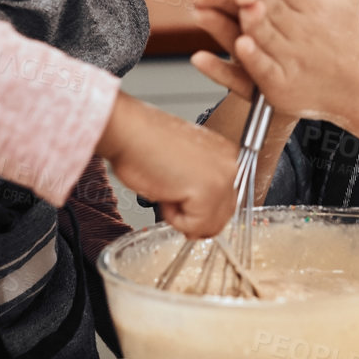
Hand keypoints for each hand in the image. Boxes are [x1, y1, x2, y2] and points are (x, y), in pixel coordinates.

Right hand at [95, 92, 236, 236]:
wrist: (128, 132)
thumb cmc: (143, 143)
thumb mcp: (182, 166)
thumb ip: (199, 185)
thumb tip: (200, 215)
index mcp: (225, 155)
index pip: (225, 202)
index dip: (199, 210)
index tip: (180, 200)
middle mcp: (230, 164)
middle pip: (222, 217)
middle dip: (194, 217)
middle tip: (170, 196)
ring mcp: (222, 178)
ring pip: (210, 225)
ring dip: (184, 217)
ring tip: (167, 190)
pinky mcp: (208, 192)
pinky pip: (194, 226)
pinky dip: (173, 218)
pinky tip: (165, 192)